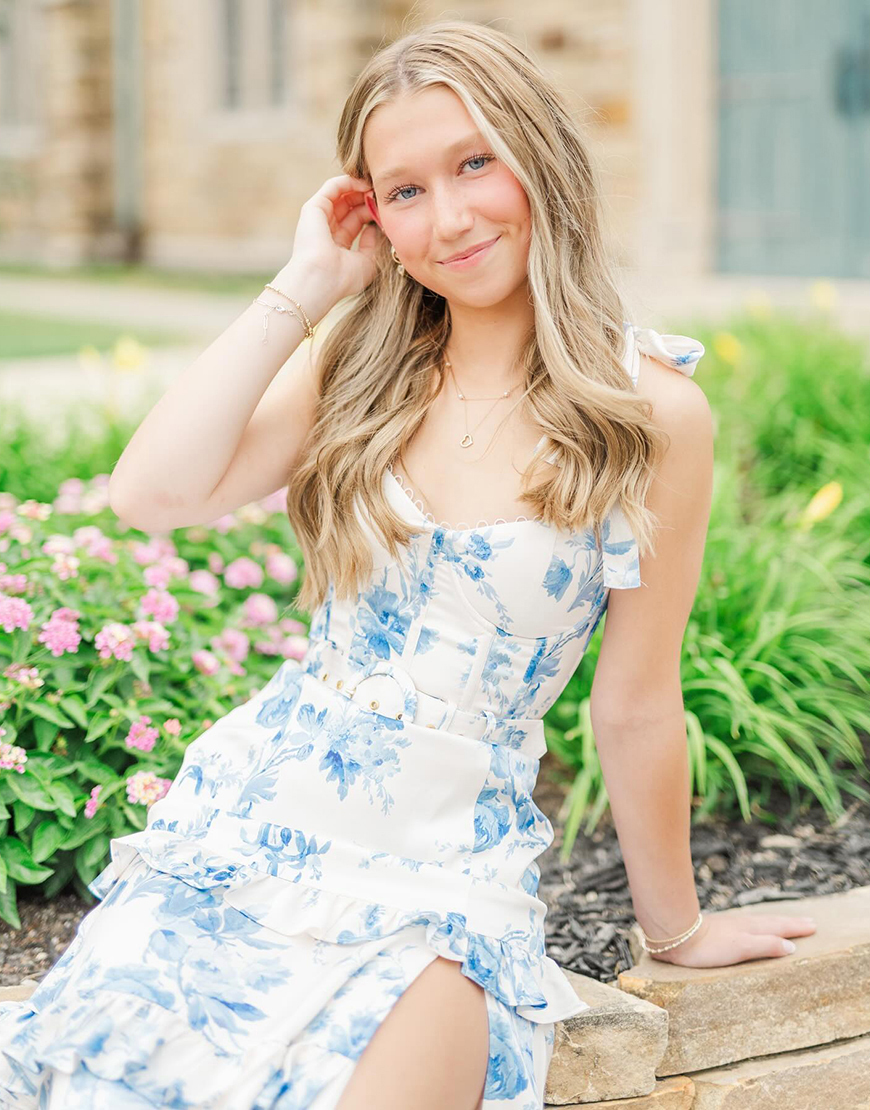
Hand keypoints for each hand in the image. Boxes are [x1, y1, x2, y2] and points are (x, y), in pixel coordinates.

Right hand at [288, 173, 382, 306]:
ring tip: (375, 186)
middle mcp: (326, 230)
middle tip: (382, 194)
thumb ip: (373, 245)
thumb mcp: (367, 263)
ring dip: (359, 188)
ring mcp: (318, 218)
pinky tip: (364, 184)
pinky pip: (332, 187)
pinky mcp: (313, 208)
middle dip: (366, 198)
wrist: (321, 279)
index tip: (386, 209)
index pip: (356, 221)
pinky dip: (348, 181)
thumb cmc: (343, 278)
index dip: (371, 213)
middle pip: (350, 206)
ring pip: (341, 194)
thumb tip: (375, 229)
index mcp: (337, 245)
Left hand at [647, 910, 816, 967]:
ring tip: (785, 923)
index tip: (814, 926)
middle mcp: (744, 925)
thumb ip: (766, 945)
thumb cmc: (710, 945)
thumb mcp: (742, 948)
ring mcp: (731, 926)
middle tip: (809, 922)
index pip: (780, 928)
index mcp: (752, 930)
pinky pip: (747, 926)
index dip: (796, 928)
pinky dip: (758, 926)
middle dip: (790, 923)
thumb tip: (791, 946)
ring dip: (775, 923)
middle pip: (772, 922)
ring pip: (759, 922)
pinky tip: (751, 928)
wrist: (678, 935)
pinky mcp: (719, 930)